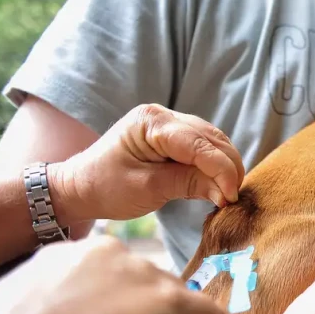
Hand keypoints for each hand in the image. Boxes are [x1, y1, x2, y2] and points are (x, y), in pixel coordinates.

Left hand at [51, 103, 244, 222]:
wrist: (80, 186)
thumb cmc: (106, 187)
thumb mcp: (148, 189)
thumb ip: (188, 184)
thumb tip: (226, 193)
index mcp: (151, 122)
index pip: (198, 144)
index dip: (221, 169)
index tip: (232, 196)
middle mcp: (163, 115)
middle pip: (211, 138)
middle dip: (228, 167)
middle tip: (234, 198)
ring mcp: (169, 123)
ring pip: (212, 140)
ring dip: (225, 165)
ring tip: (229, 193)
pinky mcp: (173, 135)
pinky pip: (204, 146)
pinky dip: (215, 164)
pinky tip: (219, 183)